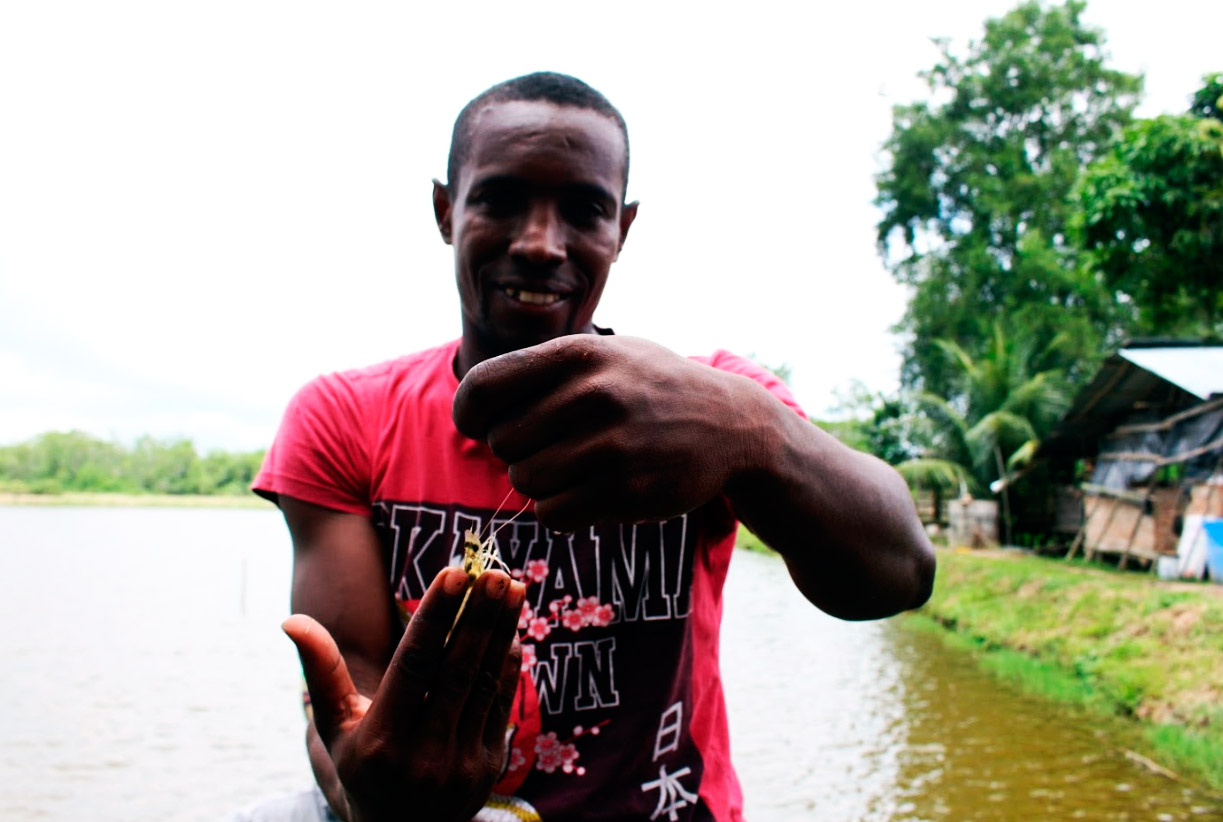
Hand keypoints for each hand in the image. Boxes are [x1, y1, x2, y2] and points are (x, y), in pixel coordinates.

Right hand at [283, 568, 524, 821]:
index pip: (414, 666)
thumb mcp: (334, 727)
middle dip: (478, 618)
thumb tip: (292, 620)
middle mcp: (424, 755)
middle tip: (495, 572)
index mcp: (382, 740)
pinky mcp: (489, 766)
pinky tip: (513, 629)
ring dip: (501, 633)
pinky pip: (502, 704)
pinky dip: (508, 665)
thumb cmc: (361, 767)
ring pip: (486, 684)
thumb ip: (321, 671)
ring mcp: (461, 763)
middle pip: (457, 672)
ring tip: (513, 587)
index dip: (436, 617)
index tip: (454, 572)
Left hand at [453, 335, 776, 531]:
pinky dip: (560, 510)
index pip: (483, 387)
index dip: (469, 413)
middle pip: (502, 443)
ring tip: (572, 468)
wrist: (731, 425)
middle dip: (516, 451)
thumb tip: (471, 404)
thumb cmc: (651, 388)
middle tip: (549, 446)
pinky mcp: (629, 492)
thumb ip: (543, 369)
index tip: (481, 424)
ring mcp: (614, 445)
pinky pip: (554, 514)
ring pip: (525, 482)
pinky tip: (587, 493)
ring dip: (539, 483)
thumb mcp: (606, 353)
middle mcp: (595, 395)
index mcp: (580, 353)